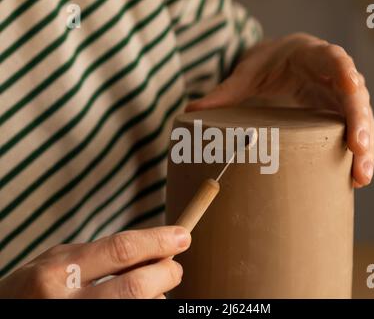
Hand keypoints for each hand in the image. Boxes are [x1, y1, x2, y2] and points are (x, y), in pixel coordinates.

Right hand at [0, 226, 190, 297]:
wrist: (6, 318)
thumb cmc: (33, 289)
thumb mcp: (56, 261)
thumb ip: (98, 254)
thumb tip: (153, 247)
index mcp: (58, 273)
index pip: (121, 250)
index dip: (158, 241)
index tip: (183, 236)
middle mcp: (67, 303)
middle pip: (138, 286)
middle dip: (166, 272)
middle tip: (174, 267)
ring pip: (142, 308)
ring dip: (157, 296)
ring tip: (151, 288)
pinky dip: (146, 309)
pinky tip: (140, 302)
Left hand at [187, 33, 373, 187]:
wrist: (287, 59)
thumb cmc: (271, 63)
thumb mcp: (248, 72)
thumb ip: (224, 91)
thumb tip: (189, 112)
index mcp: (314, 56)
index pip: (335, 60)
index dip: (345, 74)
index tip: (352, 89)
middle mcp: (336, 75)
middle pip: (356, 98)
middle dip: (361, 125)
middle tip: (359, 153)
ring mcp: (342, 95)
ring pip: (362, 119)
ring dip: (364, 148)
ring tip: (360, 178)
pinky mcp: (340, 113)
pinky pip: (355, 132)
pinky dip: (357, 153)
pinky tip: (355, 177)